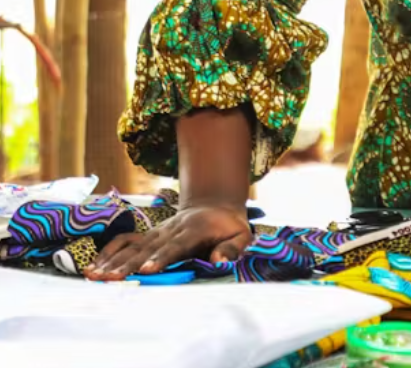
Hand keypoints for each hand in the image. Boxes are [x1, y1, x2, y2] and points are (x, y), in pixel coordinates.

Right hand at [86, 203, 251, 280]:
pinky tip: (94, 265)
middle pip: (147, 249)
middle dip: (128, 265)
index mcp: (194, 231)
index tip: (147, 270)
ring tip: (94, 275)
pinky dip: (110, 251)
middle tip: (111, 279)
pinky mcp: (149, 235)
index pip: (175, 247)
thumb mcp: (242, 236)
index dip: (161, 258)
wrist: (215, 206)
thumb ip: (232, 249)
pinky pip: (126, 242)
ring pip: (133, 247)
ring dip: (112, 261)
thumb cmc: (230, 227)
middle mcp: (171, 230)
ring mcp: (158, 232)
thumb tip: (218, 262)